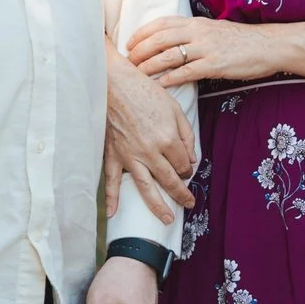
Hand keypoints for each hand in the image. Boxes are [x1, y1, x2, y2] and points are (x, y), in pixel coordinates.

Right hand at [105, 45, 193, 221]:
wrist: (114, 84)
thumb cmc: (145, 92)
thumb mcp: (174, 109)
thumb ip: (187, 135)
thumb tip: (193, 159)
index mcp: (168, 139)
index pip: (183, 164)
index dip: (187, 168)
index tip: (186, 168)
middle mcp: (150, 152)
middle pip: (169, 180)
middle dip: (181, 194)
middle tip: (189, 203)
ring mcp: (130, 156)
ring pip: (146, 188)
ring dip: (158, 206)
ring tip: (168, 219)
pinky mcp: (113, 155)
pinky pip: (112, 180)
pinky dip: (112, 198)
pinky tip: (112, 214)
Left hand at [127, 15, 287, 87]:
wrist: (269, 45)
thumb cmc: (242, 40)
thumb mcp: (214, 29)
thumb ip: (194, 33)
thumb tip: (173, 41)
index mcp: (197, 22)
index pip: (161, 23)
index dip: (142, 33)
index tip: (129, 43)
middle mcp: (198, 32)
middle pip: (159, 39)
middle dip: (139, 51)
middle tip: (127, 62)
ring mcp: (207, 48)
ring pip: (169, 55)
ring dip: (149, 66)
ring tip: (137, 75)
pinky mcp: (216, 65)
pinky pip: (187, 72)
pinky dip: (170, 78)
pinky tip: (160, 84)